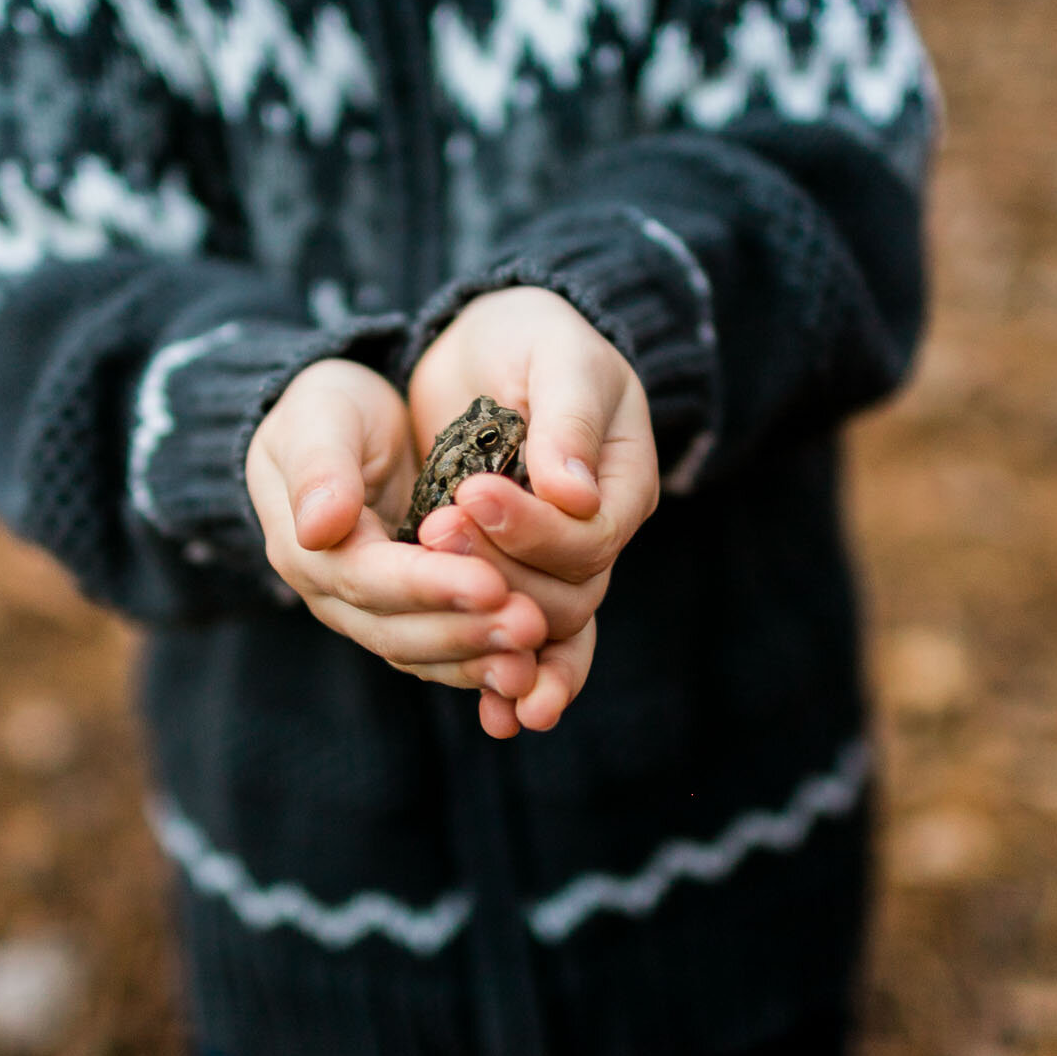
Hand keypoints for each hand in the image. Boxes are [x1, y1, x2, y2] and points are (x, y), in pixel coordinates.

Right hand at [246, 359, 547, 695]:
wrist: (343, 426)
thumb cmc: (329, 410)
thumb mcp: (319, 418)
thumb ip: (320, 468)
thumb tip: (318, 528)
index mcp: (307, 548)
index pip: (369, 579)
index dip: (429, 585)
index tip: (492, 583)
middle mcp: (336, 594)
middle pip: (398, 631)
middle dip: (465, 631)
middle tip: (530, 626)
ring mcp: (374, 611)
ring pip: (423, 653)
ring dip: (479, 657)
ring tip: (532, 656)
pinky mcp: (413, 612)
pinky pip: (444, 653)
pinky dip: (482, 663)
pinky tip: (528, 667)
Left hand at [408, 287, 659, 738]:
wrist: (500, 345)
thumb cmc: (537, 337)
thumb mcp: (559, 356)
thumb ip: (568, 419)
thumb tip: (574, 493)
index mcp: (623, 485)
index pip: (586, 537)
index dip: (529, 529)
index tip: (467, 493)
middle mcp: (599, 536)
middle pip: (565, 595)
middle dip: (497, 575)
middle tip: (433, 531)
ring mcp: (558, 566)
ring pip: (542, 630)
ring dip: (494, 634)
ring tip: (441, 618)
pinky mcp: (512, 578)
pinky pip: (523, 645)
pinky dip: (510, 680)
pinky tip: (495, 718)